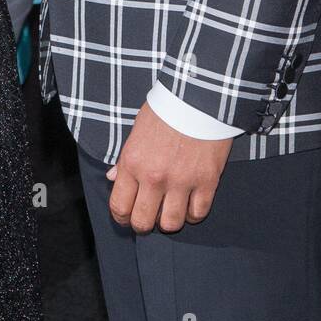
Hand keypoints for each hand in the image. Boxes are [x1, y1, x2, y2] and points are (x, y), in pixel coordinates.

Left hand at [106, 101, 232, 232]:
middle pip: (143, 222)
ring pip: (171, 224)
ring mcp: (181, 182)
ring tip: (170, 211)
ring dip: (168, 221)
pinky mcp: (207, 182)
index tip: (126, 216)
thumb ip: (125, 159)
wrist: (199, 96)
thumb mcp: (137, 130)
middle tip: (148, 217)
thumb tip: (113, 178)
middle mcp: (154, 177)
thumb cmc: (165, 110)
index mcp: (133, 163)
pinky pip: (197, 214)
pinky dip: (192, 214)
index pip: (120, 206)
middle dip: (143, 224)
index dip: (121, 217)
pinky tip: (189, 204)